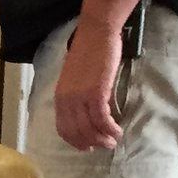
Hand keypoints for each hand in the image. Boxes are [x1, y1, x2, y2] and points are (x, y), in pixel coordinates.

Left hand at [54, 21, 122, 150]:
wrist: (97, 31)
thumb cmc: (88, 50)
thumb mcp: (75, 77)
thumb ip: (76, 94)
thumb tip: (85, 110)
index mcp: (60, 96)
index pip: (63, 128)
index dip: (75, 141)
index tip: (87, 147)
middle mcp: (67, 100)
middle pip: (77, 132)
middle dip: (91, 143)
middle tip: (104, 146)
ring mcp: (80, 97)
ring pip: (90, 129)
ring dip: (103, 139)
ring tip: (113, 141)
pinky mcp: (96, 93)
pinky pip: (102, 120)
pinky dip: (110, 129)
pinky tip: (117, 131)